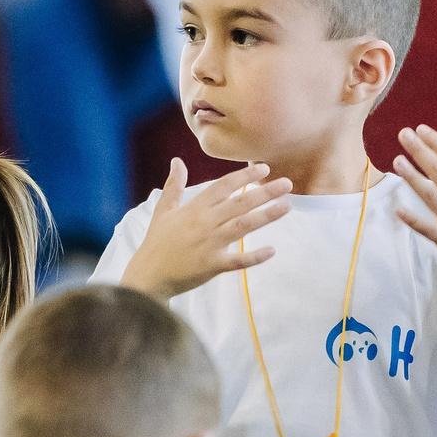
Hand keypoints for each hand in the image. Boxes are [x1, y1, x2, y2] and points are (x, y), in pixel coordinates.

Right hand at [119, 158, 292, 299]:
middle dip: (264, 192)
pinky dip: (254, 256)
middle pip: (239, 204)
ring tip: (286, 207)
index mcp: (194, 208)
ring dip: (266, 216)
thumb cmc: (157, 242)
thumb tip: (177, 161)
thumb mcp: (163, 210)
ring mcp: (209, 244)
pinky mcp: (212, 265)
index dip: (244, 176)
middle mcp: (204, 223)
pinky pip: (237, 261)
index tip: (264, 168)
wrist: (149, 275)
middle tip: (287, 183)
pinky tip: (272, 250)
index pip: (223, 186)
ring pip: (243, 227)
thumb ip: (174, 186)